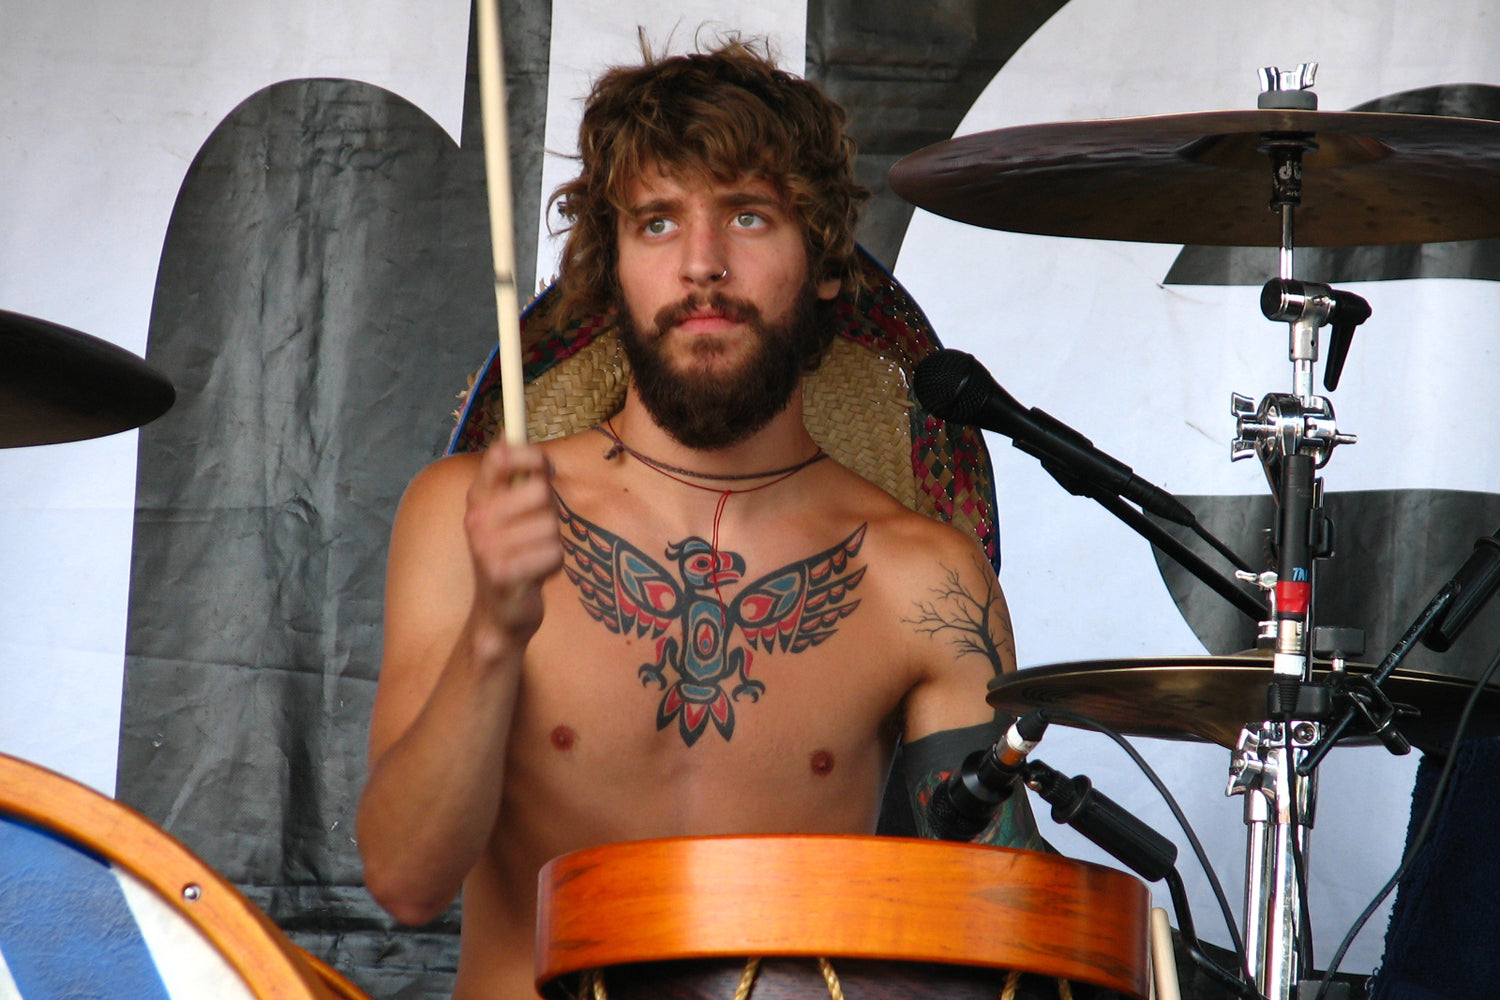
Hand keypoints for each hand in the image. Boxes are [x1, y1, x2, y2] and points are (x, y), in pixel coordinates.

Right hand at [463, 439, 562, 646]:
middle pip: (540, 491)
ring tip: (534, 555)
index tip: (544, 467)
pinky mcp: (504, 574)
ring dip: (552, 542)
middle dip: (550, 512)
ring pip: (550, 525)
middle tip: (537, 531)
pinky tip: (537, 574)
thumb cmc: (510, 557)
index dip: (530, 455)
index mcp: (477, 499)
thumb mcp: (507, 514)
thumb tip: (509, 434)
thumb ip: (512, 478)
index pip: (500, 456)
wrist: (499, 614)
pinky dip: (554, 565)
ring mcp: (487, 548)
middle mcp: (477, 520)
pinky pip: (553, 554)